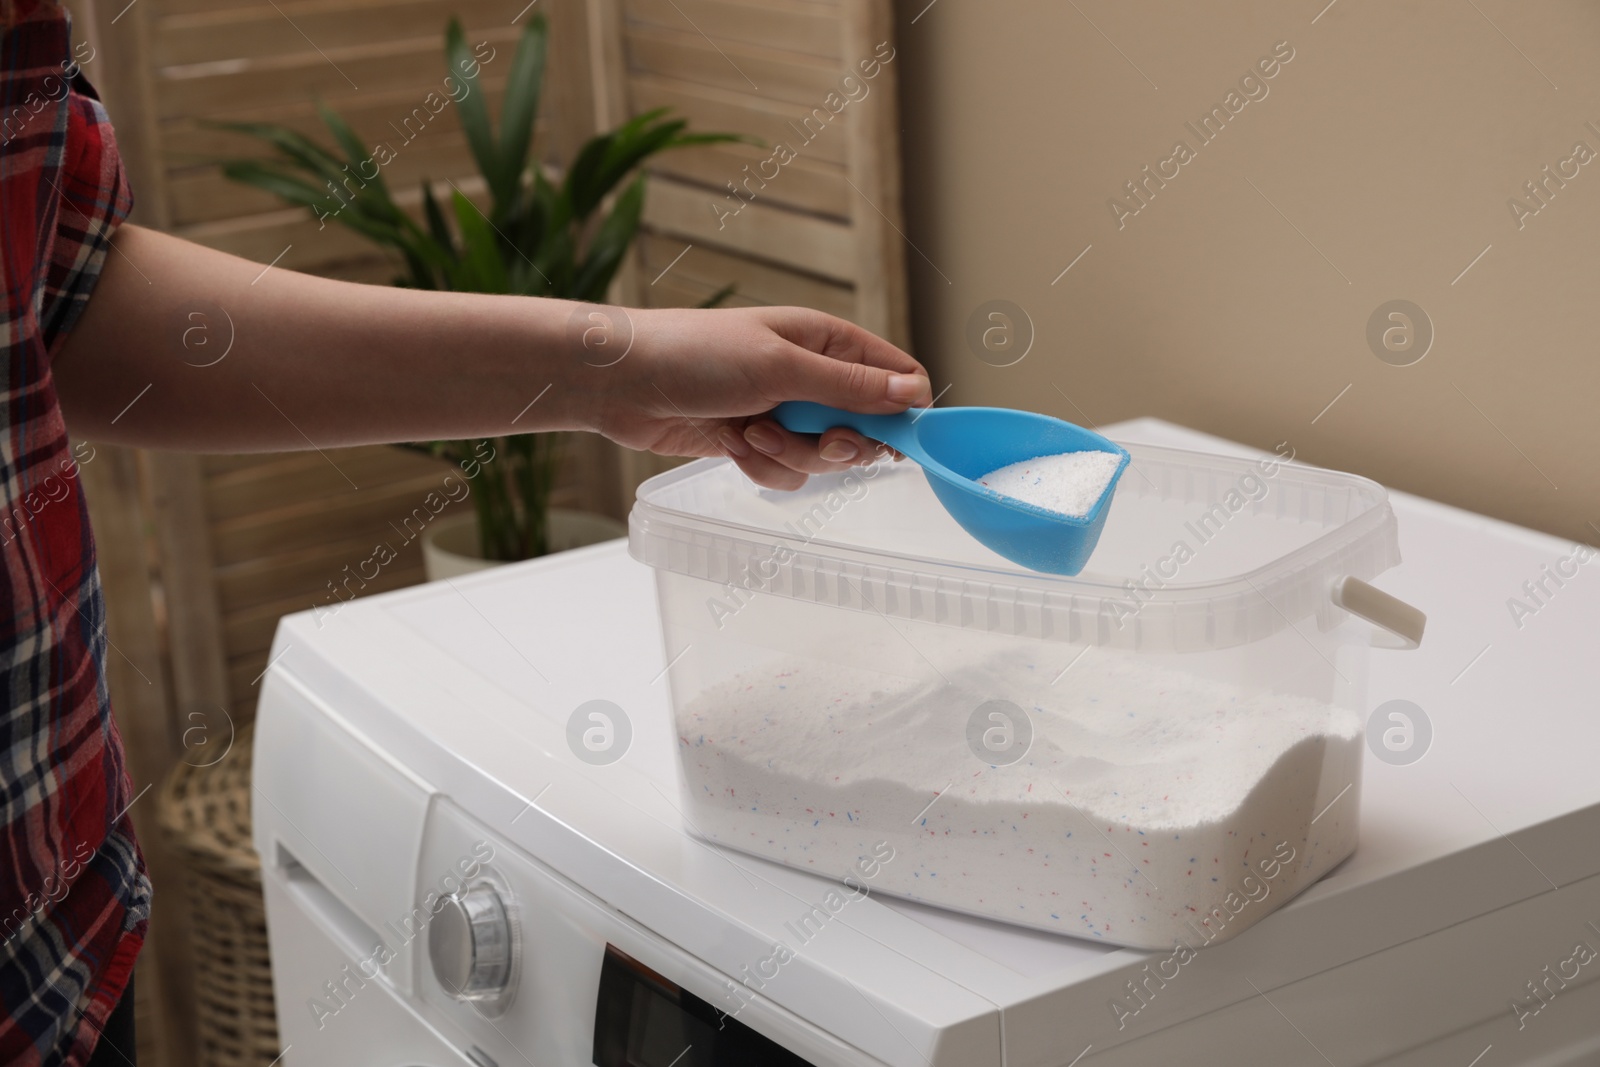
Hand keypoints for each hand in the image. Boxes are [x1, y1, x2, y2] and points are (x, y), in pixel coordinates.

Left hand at [586, 305, 929, 488]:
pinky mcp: (754, 441)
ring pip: (821, 458)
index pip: (894, 377)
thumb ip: (849, 387)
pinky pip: (784, 471)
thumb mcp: (782, 368)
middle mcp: (810, 376)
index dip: (903, 412)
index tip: (895, 442)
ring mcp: (782, 411)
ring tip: (750, 433)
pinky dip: (761, 466)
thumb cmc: (696, 354)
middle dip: (837, 444)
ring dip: (789, 456)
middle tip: (817, 440)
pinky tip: (730, 443)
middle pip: (863, 428)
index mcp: (826, 341)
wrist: (621, 382)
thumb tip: (912, 393)